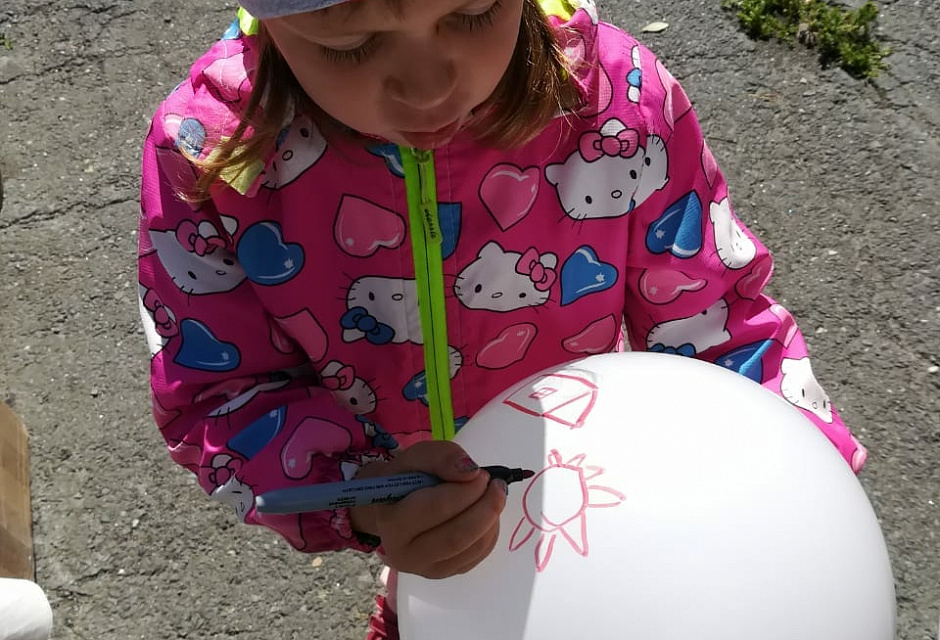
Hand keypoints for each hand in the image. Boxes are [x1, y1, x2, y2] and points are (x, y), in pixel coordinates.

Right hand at [348, 440, 506, 578]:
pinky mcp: (444, 573)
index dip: (466, 490)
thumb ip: (440, 457)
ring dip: (491, 519)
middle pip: (457, 536)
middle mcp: (404, 555)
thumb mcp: (415, 457)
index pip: (436, 509)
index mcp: (390, 524)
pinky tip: (487, 513)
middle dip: (486, 508)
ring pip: (471, 549)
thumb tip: (471, 472)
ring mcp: (425, 570)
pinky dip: (490, 532)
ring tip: (494, 495)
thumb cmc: (404, 479)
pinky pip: (477, 556)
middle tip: (497, 486)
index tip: (482, 474)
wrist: (392, 506)